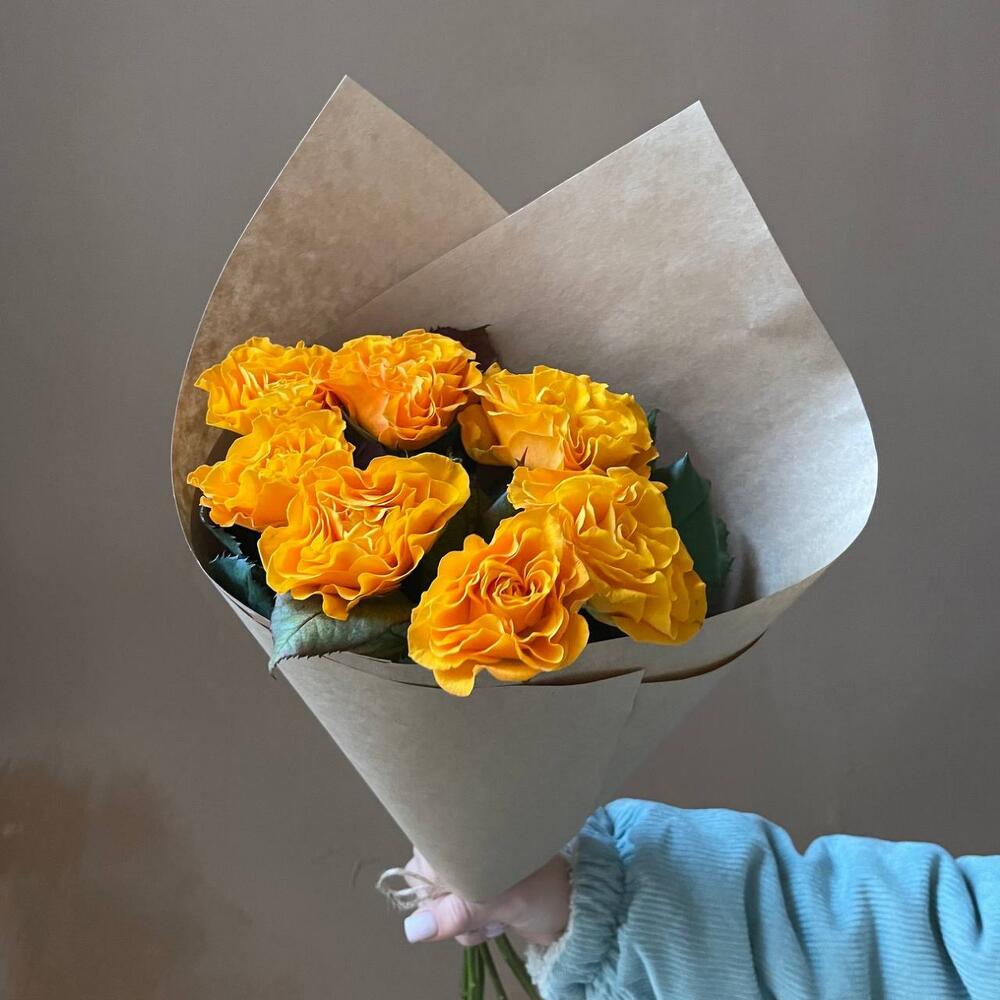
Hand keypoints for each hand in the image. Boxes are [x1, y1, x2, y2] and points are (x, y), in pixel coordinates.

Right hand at [400, 850, 569, 946]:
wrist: (574, 908)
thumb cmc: (545, 888)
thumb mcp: (502, 900)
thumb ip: (456, 912)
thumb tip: (413, 929)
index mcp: (462, 830)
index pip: (421, 864)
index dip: (439, 889)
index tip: (469, 893)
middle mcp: (457, 847)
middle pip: (427, 892)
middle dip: (455, 909)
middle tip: (491, 902)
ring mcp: (464, 871)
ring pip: (439, 911)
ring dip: (469, 921)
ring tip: (500, 910)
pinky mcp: (471, 893)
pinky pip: (452, 920)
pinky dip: (473, 927)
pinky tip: (498, 919)